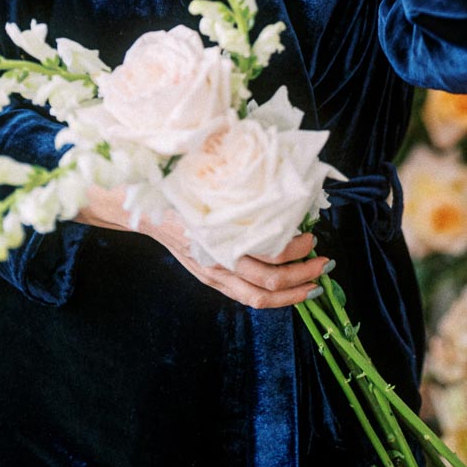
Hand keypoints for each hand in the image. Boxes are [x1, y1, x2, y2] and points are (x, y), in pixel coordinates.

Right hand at [76, 184, 329, 308]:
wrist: (142, 207)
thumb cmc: (178, 188)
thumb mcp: (207, 182)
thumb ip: (239, 185)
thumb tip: (278, 168)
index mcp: (217, 236)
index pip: (265, 256)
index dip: (294, 251)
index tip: (313, 235)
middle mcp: (216, 262)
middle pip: (268, 283)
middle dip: (302, 275)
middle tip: (324, 262)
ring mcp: (213, 274)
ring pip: (259, 298)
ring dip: (291, 293)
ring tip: (314, 283)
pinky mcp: (211, 279)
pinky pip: (246, 297)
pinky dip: (272, 297)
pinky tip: (288, 287)